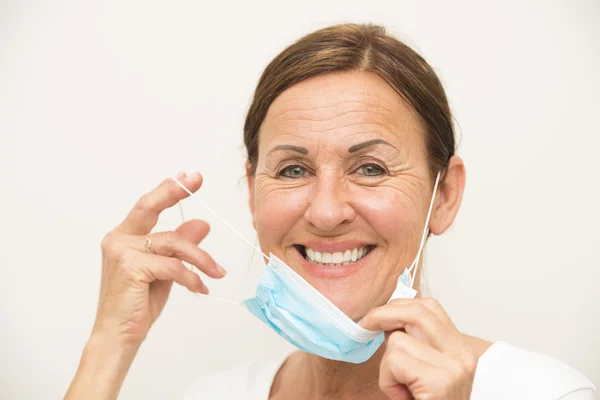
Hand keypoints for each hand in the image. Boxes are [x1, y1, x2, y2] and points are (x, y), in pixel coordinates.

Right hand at [93, 172, 225, 347]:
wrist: (118, 336)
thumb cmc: (138, 304)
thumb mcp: (165, 271)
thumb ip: (179, 248)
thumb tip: (202, 224)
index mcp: (124, 237)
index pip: (148, 207)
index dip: (168, 190)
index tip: (189, 177)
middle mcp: (119, 239)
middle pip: (149, 207)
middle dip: (174, 191)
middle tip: (196, 180)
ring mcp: (122, 251)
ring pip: (173, 243)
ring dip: (201, 258)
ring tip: (217, 272)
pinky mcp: (131, 266)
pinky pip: (173, 265)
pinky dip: (192, 277)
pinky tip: (200, 288)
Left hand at [360, 298, 478, 399]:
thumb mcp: (427, 371)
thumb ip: (417, 345)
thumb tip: (385, 319)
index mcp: (461, 349)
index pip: (430, 307)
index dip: (400, 305)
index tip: (379, 316)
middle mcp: (462, 355)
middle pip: (417, 311)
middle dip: (384, 314)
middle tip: (366, 325)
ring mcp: (453, 367)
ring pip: (397, 340)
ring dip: (387, 365)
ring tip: (401, 388)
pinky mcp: (439, 382)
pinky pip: (394, 361)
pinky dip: (387, 379)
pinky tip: (401, 396)